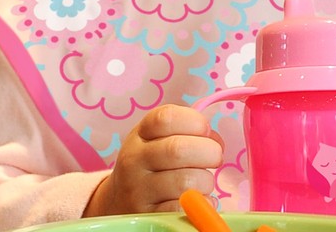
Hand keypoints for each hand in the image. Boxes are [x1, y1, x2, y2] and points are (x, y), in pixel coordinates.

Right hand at [83, 104, 223, 215]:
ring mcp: (138, 190)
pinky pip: (181, 209)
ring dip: (206, 181)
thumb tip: (216, 142)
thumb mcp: (158, 138)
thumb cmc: (150, 162)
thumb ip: (186, 131)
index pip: (167, 118)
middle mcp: (134, 159)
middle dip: (209, 152)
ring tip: (204, 181)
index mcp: (141, 133)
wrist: (119, 199)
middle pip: (178, 149)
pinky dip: (200, 204)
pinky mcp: (147, 216)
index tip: (206, 130)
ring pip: (184, 181)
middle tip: (216, 157)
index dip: (195, 121)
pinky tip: (200, 199)